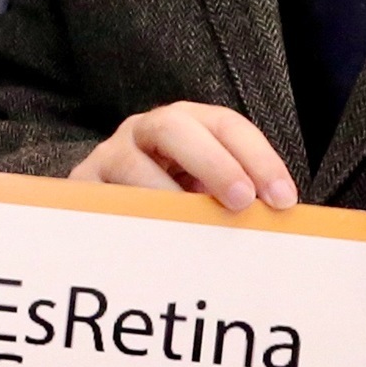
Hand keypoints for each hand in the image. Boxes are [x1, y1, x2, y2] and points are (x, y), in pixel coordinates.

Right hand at [71, 102, 294, 212]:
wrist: (101, 216)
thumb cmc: (170, 206)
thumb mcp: (206, 195)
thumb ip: (235, 197)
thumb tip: (276, 219)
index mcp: (187, 125)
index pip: (226, 125)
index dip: (258, 157)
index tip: (283, 198)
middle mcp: (145, 131)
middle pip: (176, 126)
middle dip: (215, 162)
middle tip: (242, 201)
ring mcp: (110, 155)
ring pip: (133, 163)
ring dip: (167, 194)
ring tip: (193, 225)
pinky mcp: (82, 186)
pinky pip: (103, 199)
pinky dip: (129, 216)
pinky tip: (153, 241)